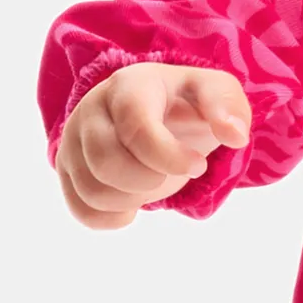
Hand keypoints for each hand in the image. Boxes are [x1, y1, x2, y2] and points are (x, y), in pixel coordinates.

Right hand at [55, 61, 252, 229]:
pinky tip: (133, 206)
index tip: (198, 165)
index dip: (168, 156)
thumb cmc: (188, 102)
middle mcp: (92, 108)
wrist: (159, 111)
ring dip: (132, 199)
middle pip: (106, 162)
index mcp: (131, 84)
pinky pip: (80, 208)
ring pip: (91, 188)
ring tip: (156, 183)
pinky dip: (110, 218)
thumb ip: (230, 107)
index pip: (136, 127)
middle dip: (149, 179)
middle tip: (178, 172)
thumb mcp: (216, 92)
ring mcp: (73, 139)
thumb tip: (235, 136)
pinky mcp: (67, 168)